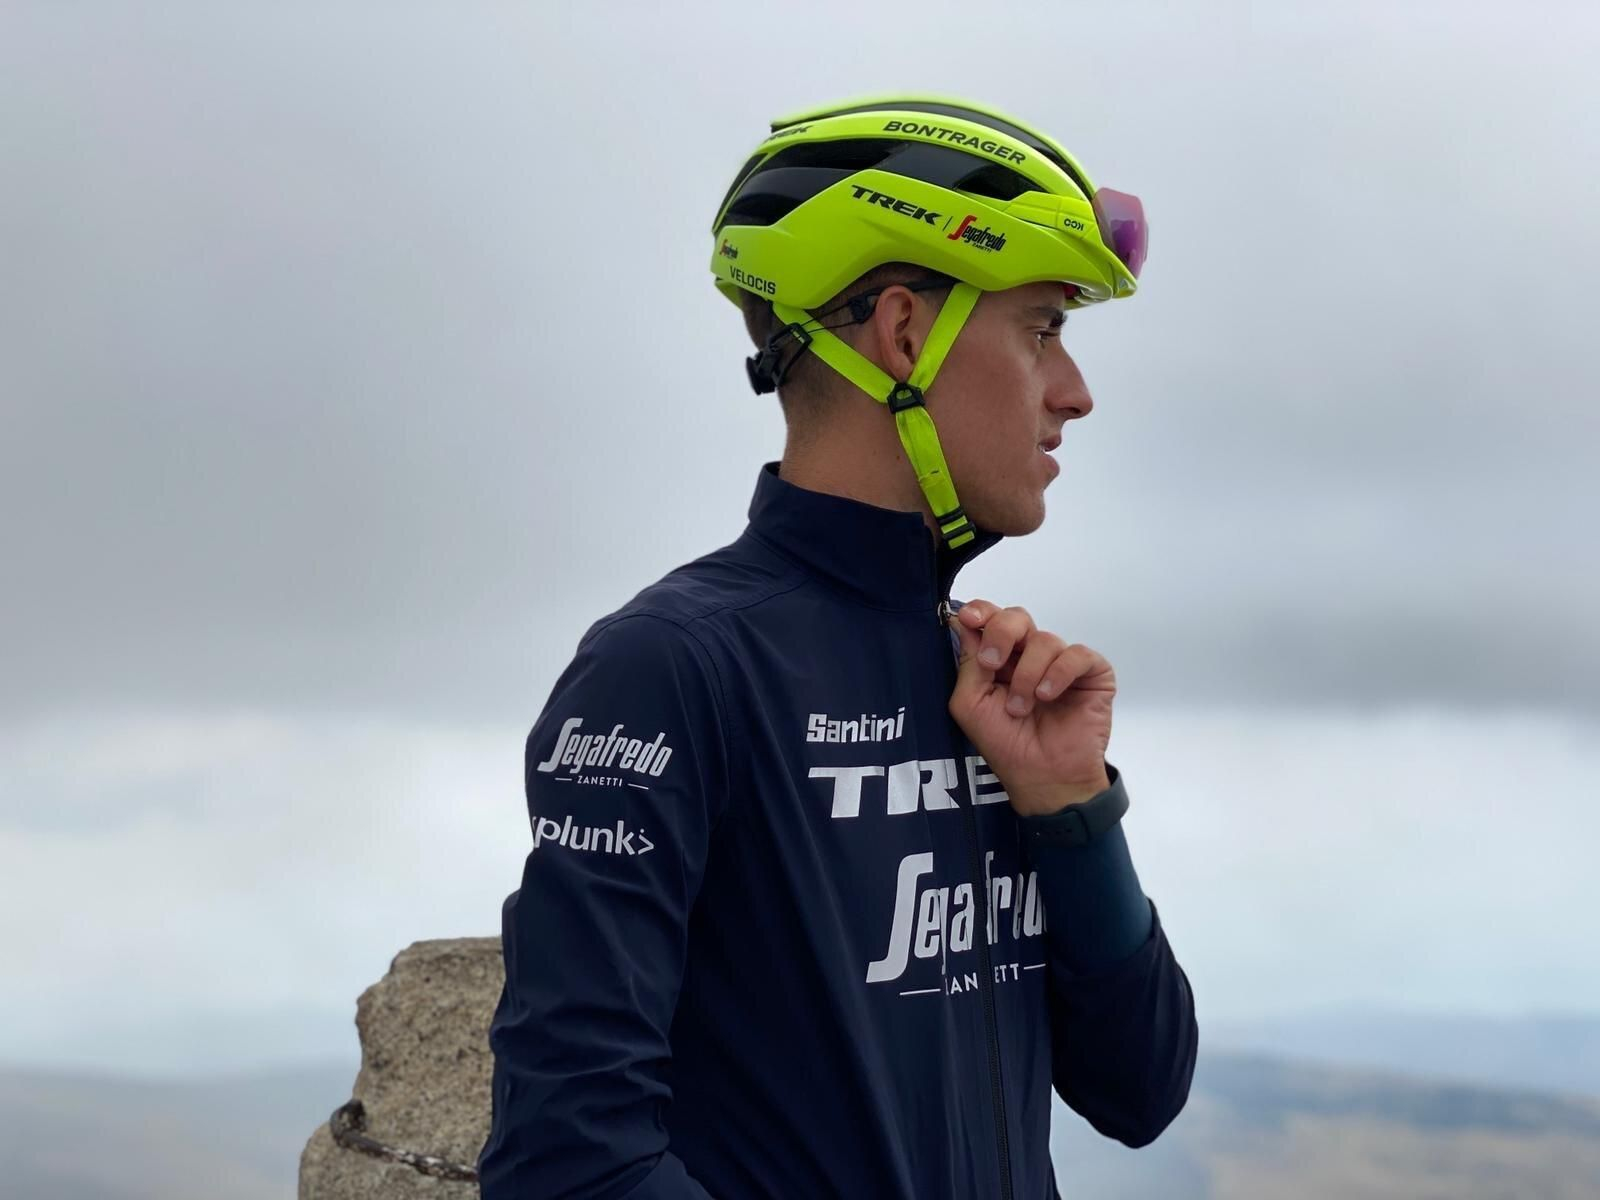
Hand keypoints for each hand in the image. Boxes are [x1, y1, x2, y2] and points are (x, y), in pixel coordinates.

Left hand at [946, 599, 1114, 816]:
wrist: (1043, 777)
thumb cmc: (1005, 744)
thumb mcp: (971, 703)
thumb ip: (968, 662)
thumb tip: (962, 621)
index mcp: (1000, 659)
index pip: (991, 620)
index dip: (981, 612)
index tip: (971, 618)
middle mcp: (1030, 656)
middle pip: (1017, 618)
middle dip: (1001, 634)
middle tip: (993, 664)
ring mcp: (1062, 663)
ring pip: (1045, 639)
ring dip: (1027, 674)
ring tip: (1022, 707)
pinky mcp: (1092, 673)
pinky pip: (1077, 654)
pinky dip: (1058, 673)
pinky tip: (1048, 696)